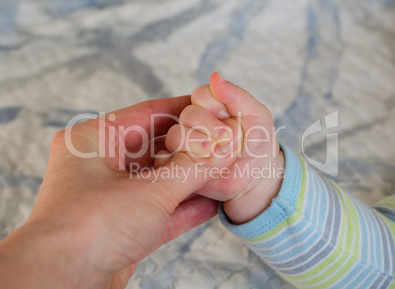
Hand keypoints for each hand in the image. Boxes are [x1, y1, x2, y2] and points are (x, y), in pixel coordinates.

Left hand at [0, 96, 218, 288]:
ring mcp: (111, 196)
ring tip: (224, 171)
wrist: (61, 283)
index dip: (183, 110)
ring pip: (160, 180)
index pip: (147, 114)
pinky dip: (185, 207)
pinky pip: (160, 209)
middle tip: (224, 143)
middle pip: (156, 148)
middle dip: (192, 149)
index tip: (211, 109)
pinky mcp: (122, 226)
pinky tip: (212, 203)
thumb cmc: (89, 227)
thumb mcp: (150, 191)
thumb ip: (191, 169)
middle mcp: (100, 165)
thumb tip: (222, 150)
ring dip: (191, 179)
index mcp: (93, 140)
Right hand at [164, 73, 284, 223]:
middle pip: (188, 114)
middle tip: (228, 140)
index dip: (214, 106)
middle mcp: (194, 122)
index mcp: (211, 106)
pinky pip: (170, 159)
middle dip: (210, 127)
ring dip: (200, 146)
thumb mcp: (257, 116)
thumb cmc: (258, 144)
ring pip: (177, 136)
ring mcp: (185, 143)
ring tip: (217, 154)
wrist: (257, 177)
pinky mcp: (179, 164)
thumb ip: (237, 95)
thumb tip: (214, 76)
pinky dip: (188, 161)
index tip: (231, 119)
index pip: (201, 94)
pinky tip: (206, 165)